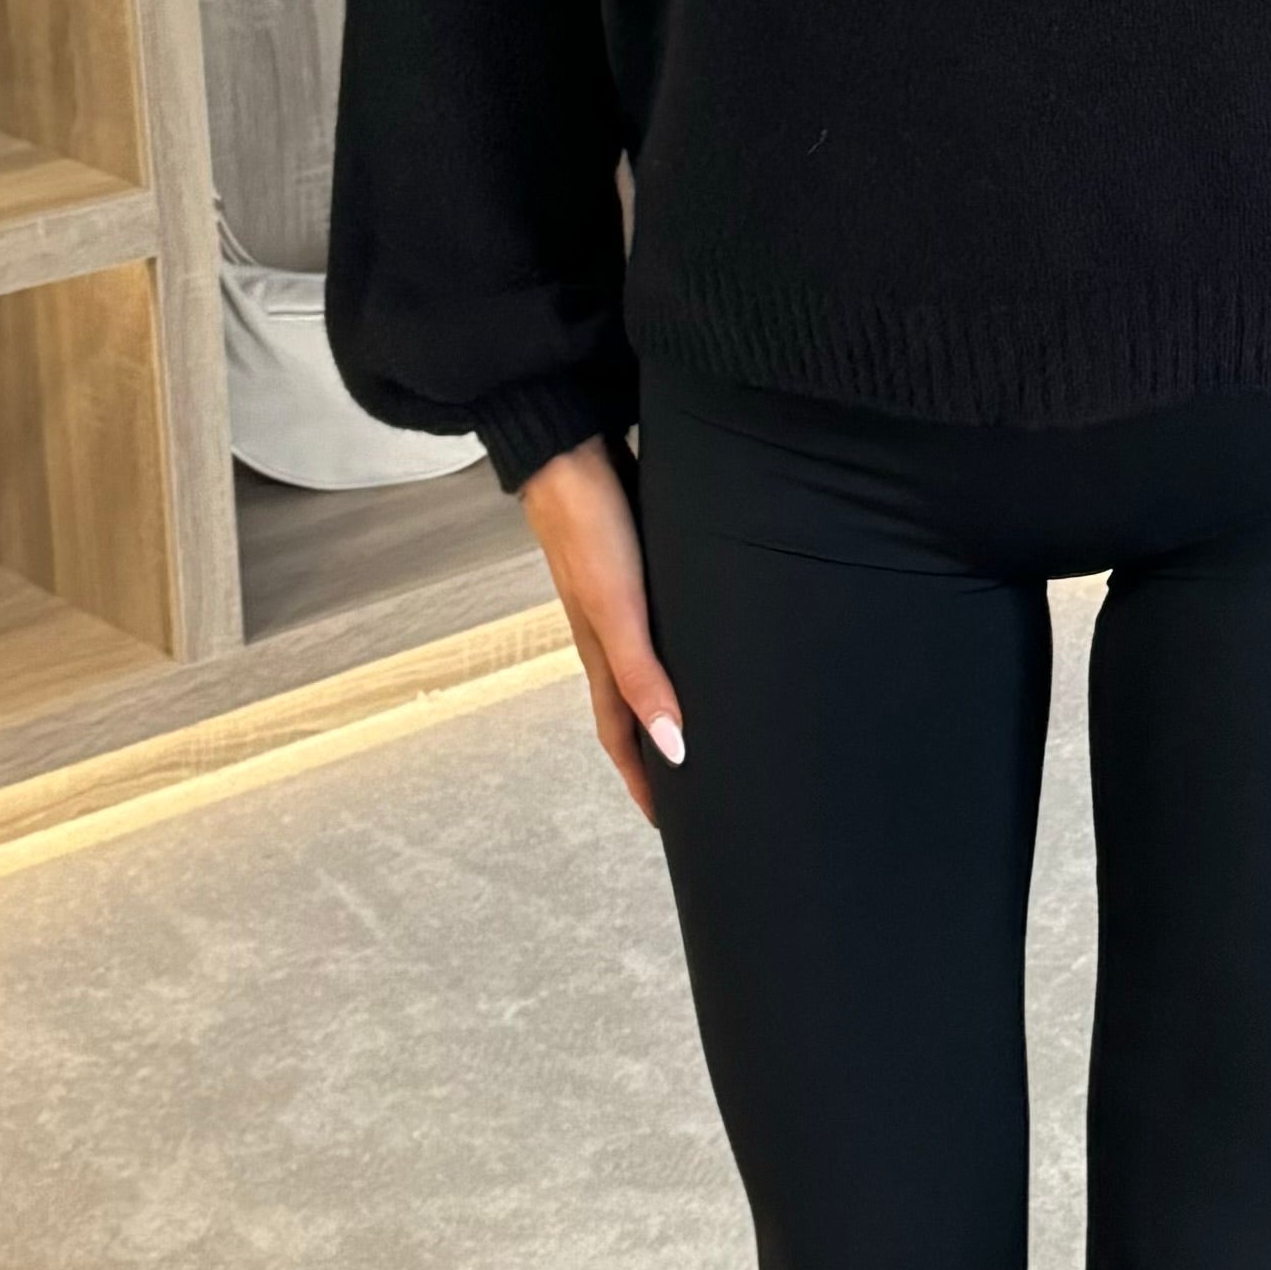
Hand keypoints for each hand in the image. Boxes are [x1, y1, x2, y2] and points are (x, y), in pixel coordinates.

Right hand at [518, 433, 686, 828]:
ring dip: (668, 700)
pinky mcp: (637, 561)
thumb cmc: (587, 526)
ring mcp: (620, 596)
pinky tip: (701, 640)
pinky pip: (658, 624)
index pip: (623, 735)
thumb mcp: (616, 608)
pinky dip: (675, 650)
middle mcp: (610, 631)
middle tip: (700, 786)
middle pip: (634, 707)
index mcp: (601, 651)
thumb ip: (642, 674)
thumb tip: (673, 748)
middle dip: (659, 751)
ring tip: (705, 724)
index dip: (644, 780)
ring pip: (646, 665)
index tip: (672, 824)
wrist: (565, 444)